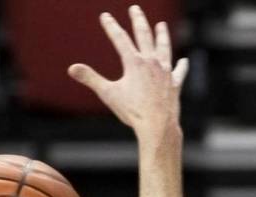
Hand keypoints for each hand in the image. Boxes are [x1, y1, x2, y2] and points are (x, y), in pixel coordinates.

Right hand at [68, 5, 187, 140]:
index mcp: (134, 62)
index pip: (120, 39)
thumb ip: (90, 78)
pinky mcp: (175, 83)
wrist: (157, 125)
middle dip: (138, 20)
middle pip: (144, 35)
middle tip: (135, 9)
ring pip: (164, 47)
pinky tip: (183, 61)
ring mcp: (165, 71)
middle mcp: (151, 62)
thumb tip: (72, 68)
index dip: (111, 26)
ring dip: (162, 35)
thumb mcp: (108, 94)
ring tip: (161, 25)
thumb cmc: (132, 111)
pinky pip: (179, 71)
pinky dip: (181, 66)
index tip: (105, 16)